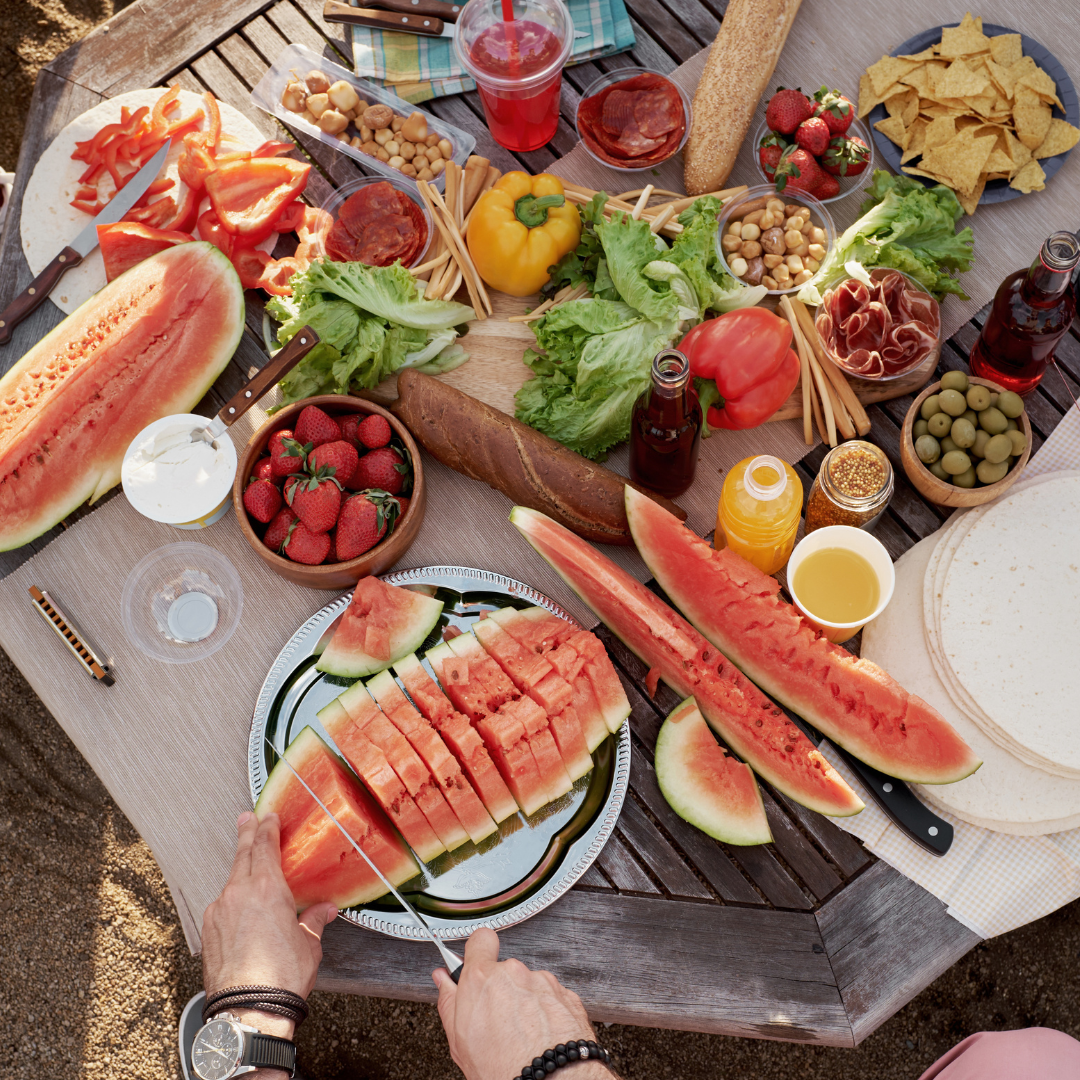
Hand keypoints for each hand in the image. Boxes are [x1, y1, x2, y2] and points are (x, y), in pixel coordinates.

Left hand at [201, 811, 335, 1035]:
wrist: (248, 1011)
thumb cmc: (280, 978)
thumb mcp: (309, 945)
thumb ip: (314, 921)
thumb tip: (324, 912)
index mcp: (267, 889)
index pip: (265, 846)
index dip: (266, 828)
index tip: (267, 817)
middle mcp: (238, 894)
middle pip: (242, 855)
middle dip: (246, 834)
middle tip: (246, 818)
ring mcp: (219, 912)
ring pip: (230, 882)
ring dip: (240, 871)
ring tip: (249, 870)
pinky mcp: (208, 932)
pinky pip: (222, 907)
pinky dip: (232, 901)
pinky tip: (241, 911)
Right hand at [433, 929, 610, 1079]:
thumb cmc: (504, 1067)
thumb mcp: (460, 1041)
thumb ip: (449, 1001)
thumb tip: (444, 981)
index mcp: (482, 978)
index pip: (480, 940)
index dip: (479, 950)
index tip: (478, 962)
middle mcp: (514, 973)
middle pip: (505, 971)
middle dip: (502, 990)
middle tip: (499, 1020)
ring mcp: (543, 982)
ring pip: (530, 986)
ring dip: (526, 1003)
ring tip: (522, 1036)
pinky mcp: (566, 995)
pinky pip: (552, 998)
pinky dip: (548, 1012)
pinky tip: (541, 1036)